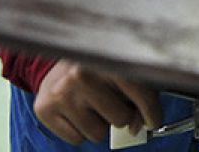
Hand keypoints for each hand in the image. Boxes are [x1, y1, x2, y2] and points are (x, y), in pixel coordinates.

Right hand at [34, 59, 162, 144]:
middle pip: (120, 118)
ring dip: (100, 124)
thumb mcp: (123, 72)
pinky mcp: (45, 108)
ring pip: (98, 134)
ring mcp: (62, 92)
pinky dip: (81, 130)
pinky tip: (77, 110)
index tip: (153, 121)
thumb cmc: (98, 69)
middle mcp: (82, 74)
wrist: (58, 62)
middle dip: (121, 115)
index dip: (152, 112)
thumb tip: (138, 127)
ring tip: (92, 104)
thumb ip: (140, 95)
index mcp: (108, 58)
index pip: (141, 94)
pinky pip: (77, 139)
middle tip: (111, 101)